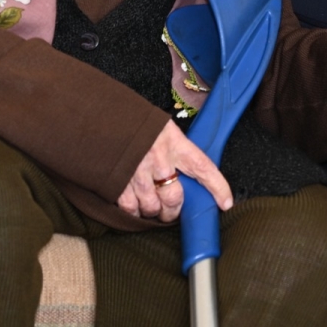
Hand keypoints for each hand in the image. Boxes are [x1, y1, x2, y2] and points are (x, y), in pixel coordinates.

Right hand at [116, 121, 232, 222]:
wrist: (100, 115)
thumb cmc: (133, 120)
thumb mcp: (160, 126)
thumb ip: (174, 146)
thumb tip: (186, 167)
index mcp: (173, 141)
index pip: (203, 167)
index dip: (217, 187)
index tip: (226, 202)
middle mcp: (158, 158)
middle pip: (174, 199)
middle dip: (174, 211)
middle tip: (171, 211)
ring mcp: (137, 172)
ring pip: (152, 207)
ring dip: (153, 212)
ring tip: (151, 207)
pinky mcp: (118, 182)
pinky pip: (129, 208)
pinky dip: (133, 212)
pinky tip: (134, 206)